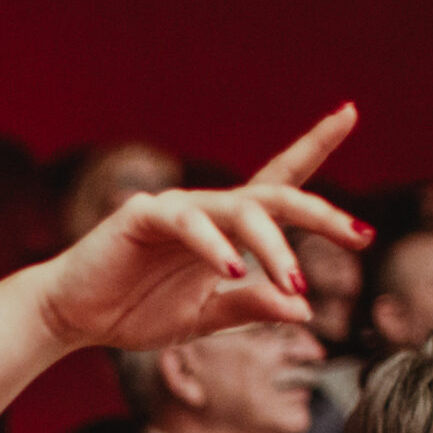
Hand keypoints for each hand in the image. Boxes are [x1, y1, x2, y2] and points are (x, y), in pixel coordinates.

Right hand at [34, 104, 370, 352]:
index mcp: (227, 230)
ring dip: (275, 247)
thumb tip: (303, 307)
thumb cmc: (133, 312)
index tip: (349, 114)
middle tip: (360, 235)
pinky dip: (214, 246)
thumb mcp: (202, 319)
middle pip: (276, 197)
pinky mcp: (143, 217)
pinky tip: (232, 269)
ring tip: (296, 280)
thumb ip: (248, 308)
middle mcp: (208, 210)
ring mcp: (177, 209)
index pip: (279, 184)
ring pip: (241, 211)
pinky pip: (189, 224)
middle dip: (321, 213)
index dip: (313, 147)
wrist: (72, 317)